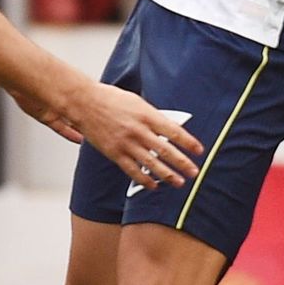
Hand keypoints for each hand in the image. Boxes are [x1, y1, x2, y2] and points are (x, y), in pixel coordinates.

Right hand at [24, 82, 203, 190]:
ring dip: (167, 175)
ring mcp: (126, 143)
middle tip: (194, 172)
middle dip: (182, 163)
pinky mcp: (114, 153)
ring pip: (151, 163)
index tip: (199, 151)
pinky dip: (144, 180)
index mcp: (146, 114)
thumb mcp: (137, 102)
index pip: (174, 131)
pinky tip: (153, 186)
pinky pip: (133, 170)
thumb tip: (170, 129)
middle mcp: (138, 130)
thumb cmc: (111, 99)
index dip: (188, 142)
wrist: (84, 103)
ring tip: (179, 182)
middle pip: (166, 150)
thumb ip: (153, 117)